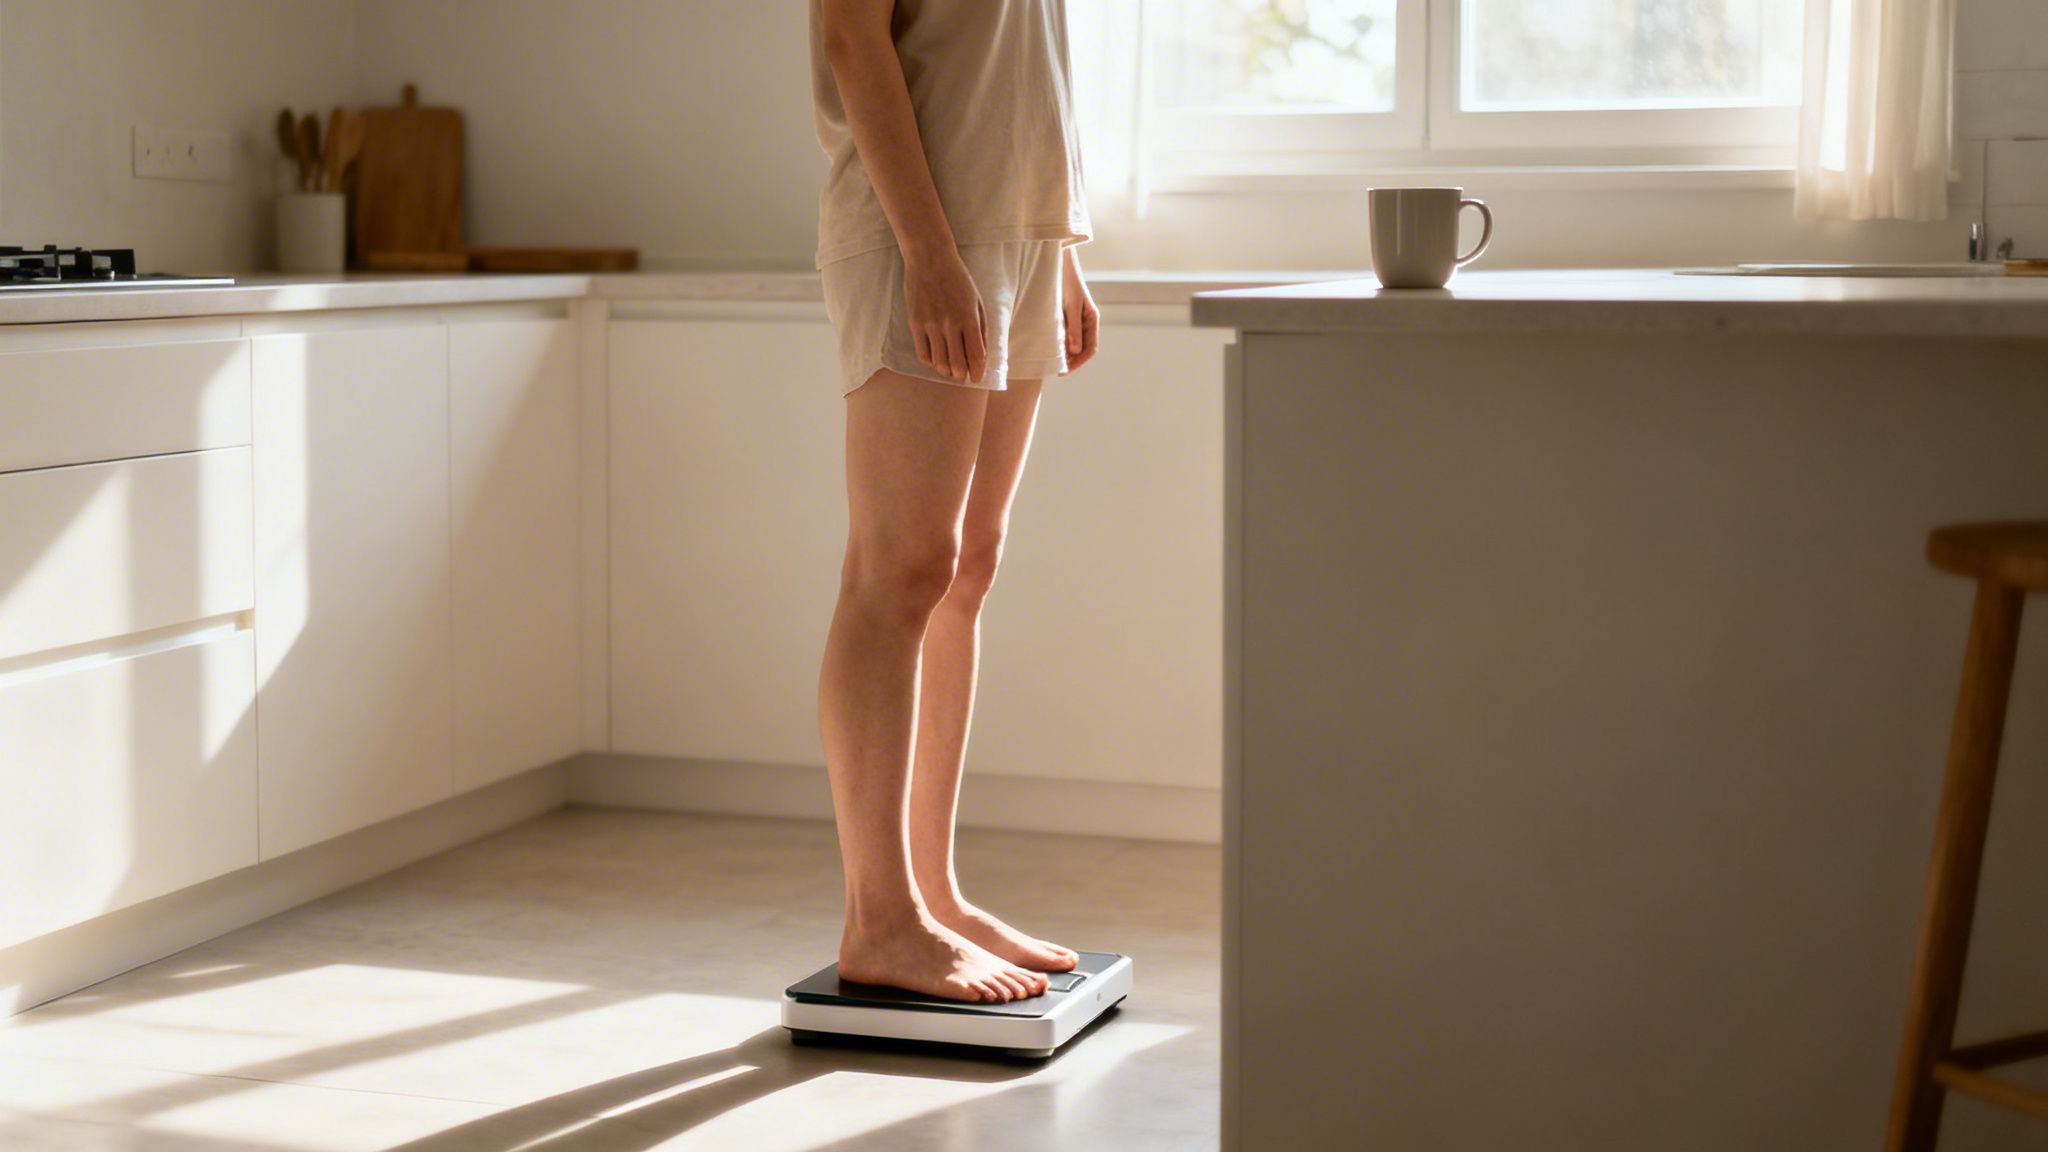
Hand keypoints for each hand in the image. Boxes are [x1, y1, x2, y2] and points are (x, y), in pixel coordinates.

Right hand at [903, 248, 987, 383]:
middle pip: (957, 364)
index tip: (977, 378)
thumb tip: (981, 355)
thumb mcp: (976, 300)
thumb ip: (981, 328)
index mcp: (969, 317)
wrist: (929, 258)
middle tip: (963, 374)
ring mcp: (930, 325)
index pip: (976, 355)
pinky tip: (935, 358)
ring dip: (946, 371)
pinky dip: (930, 362)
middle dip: (961, 374)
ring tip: (950, 368)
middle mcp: (950, 324)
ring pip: (939, 362)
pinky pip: (922, 353)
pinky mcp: (915, 323)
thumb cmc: (957, 279)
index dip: (978, 372)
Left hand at [1060, 247, 1099, 373]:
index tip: (1064, 371)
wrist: (1056, 260)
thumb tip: (1075, 352)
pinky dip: (1057, 343)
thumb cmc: (1065, 279)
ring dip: (1063, 353)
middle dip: (1070, 361)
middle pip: (1081, 348)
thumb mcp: (1070, 304)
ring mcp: (1074, 317)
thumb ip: (1073, 328)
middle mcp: (1084, 320)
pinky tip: (1046, 347)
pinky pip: (1063, 333)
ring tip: (1050, 362)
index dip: (1079, 362)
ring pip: (1072, 342)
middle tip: (1055, 371)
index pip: (1090, 348)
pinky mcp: (1062, 313)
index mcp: (1091, 318)